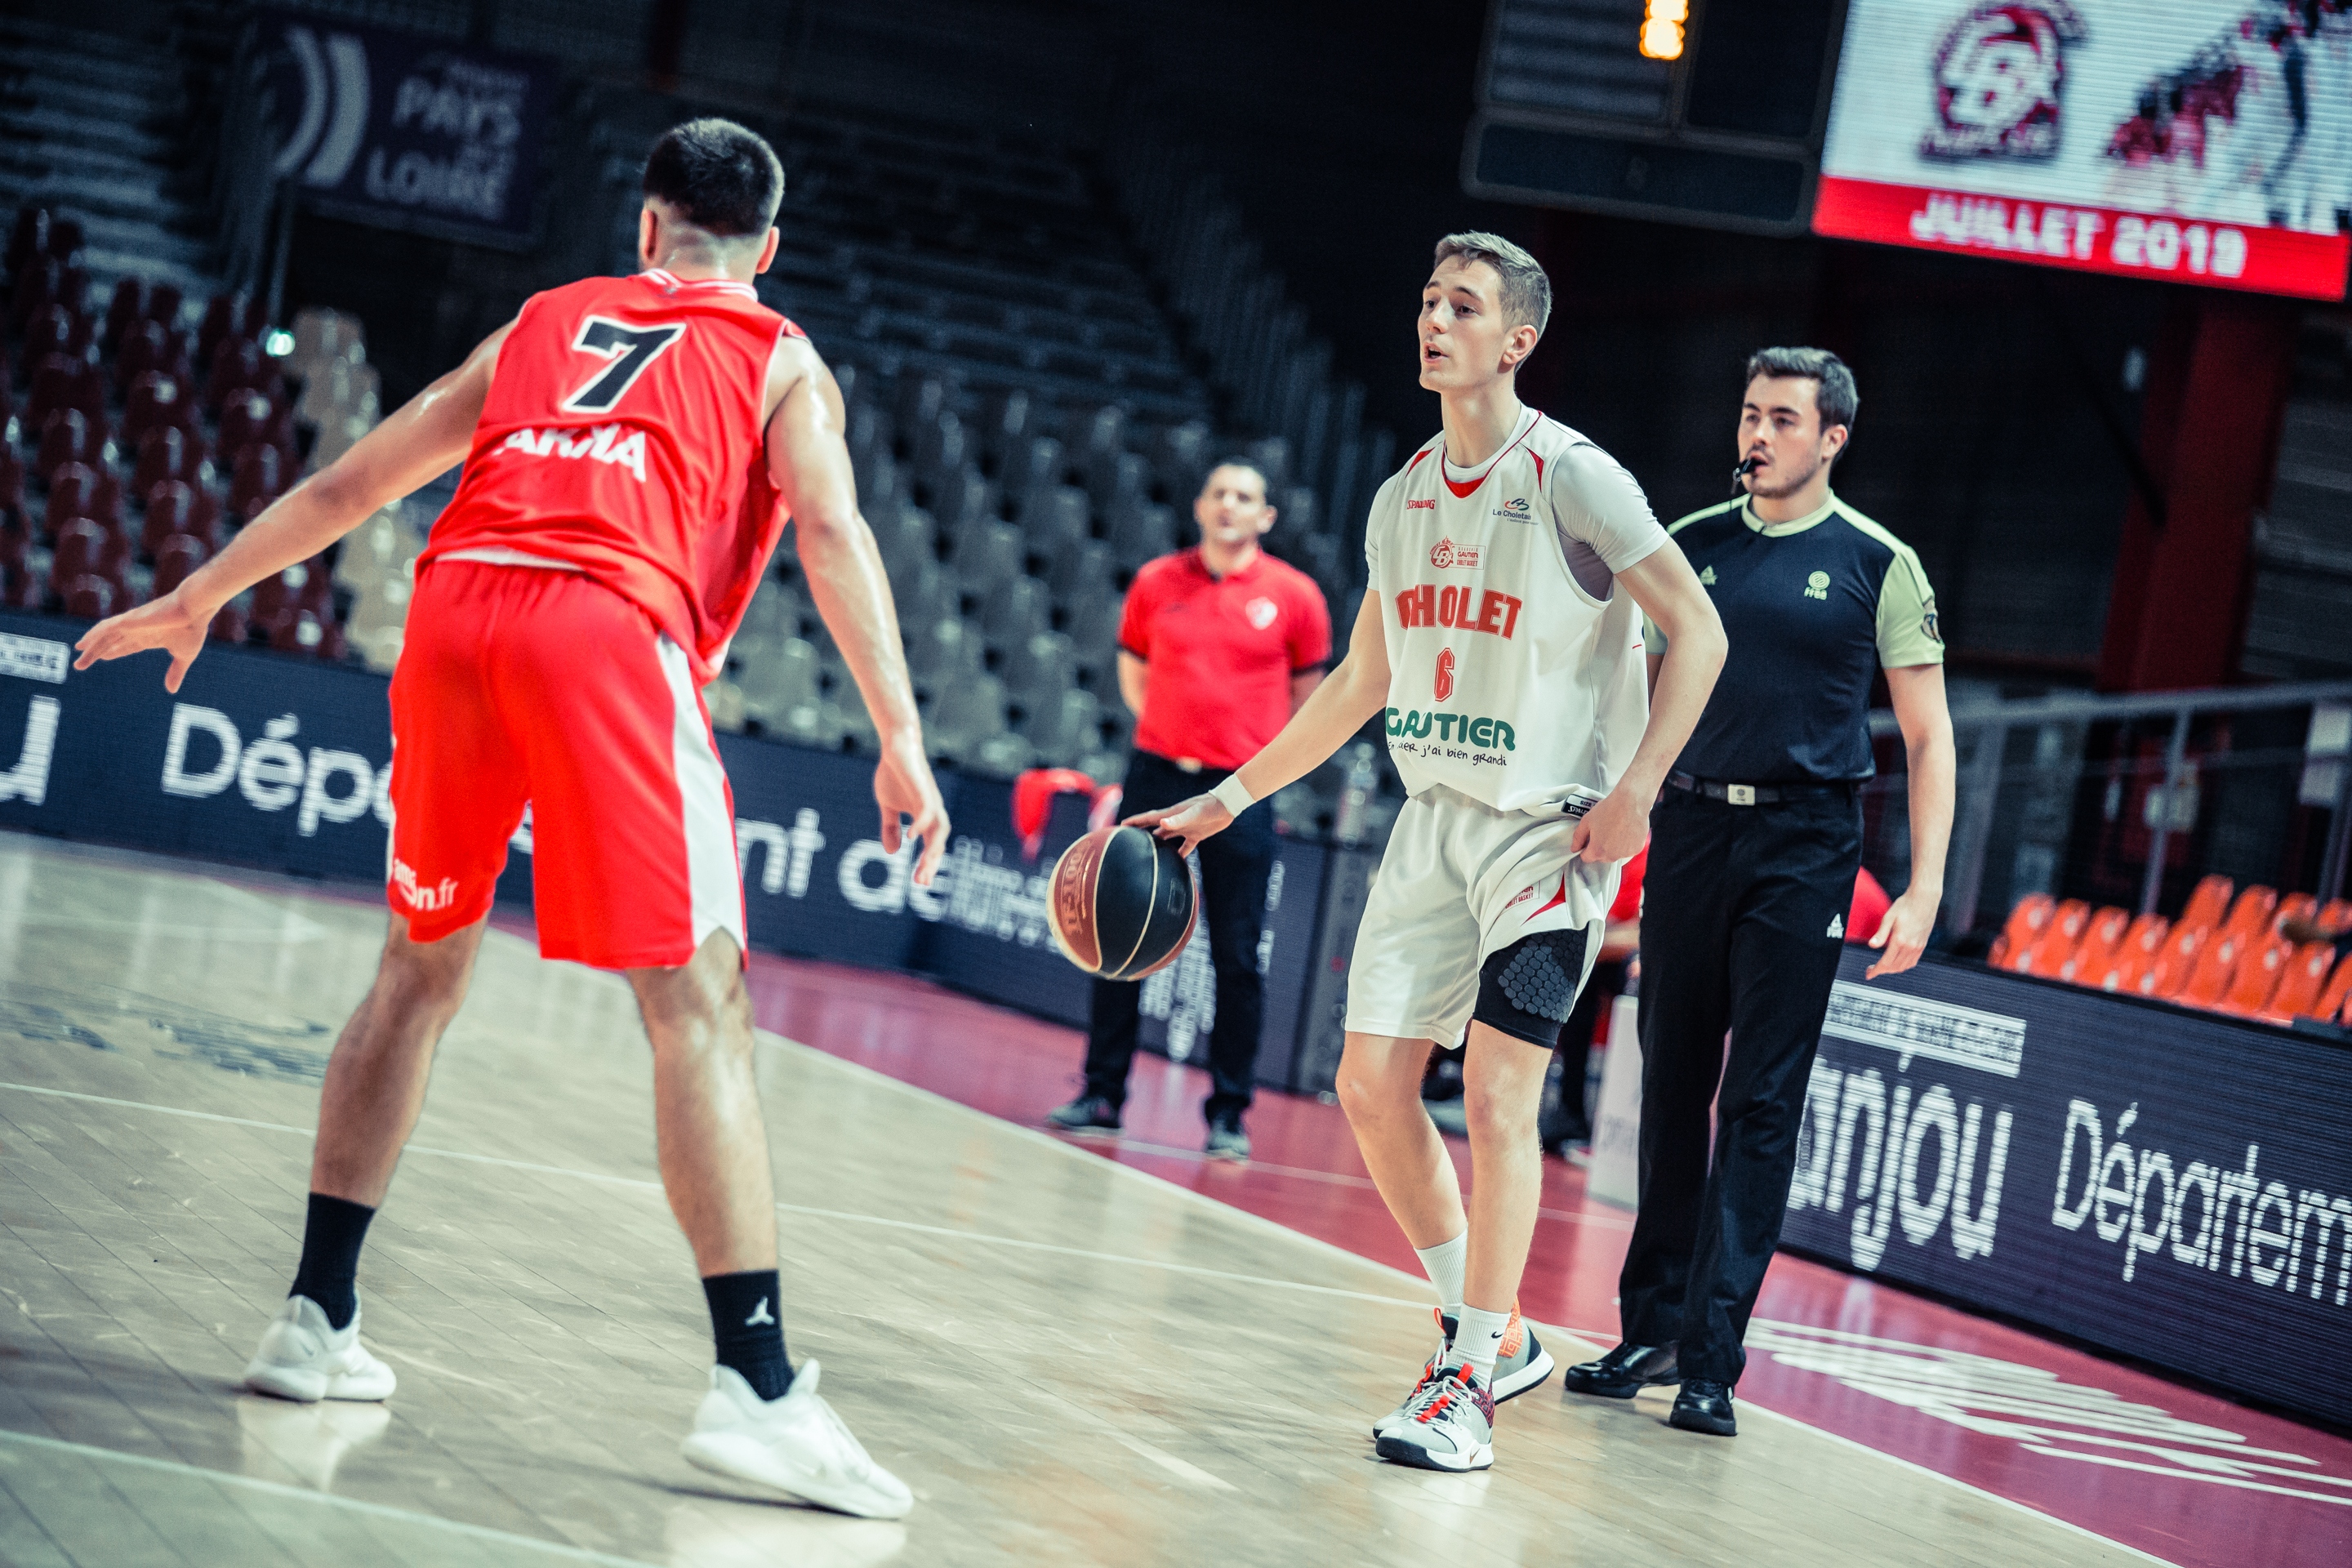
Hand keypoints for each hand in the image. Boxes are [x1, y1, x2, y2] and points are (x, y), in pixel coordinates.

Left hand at [72, 587, 213, 691]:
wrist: (194, 608)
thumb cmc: (193, 628)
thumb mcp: (184, 656)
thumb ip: (176, 672)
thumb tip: (172, 690)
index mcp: (150, 637)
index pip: (126, 646)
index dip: (114, 652)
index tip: (103, 657)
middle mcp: (138, 630)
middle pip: (111, 643)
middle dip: (96, 653)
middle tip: (80, 664)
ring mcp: (132, 625)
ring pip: (105, 637)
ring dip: (90, 646)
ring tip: (77, 653)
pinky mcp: (128, 620)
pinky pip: (105, 628)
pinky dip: (93, 635)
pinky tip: (83, 643)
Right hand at [874, 729, 949, 885]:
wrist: (896, 747)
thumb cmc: (895, 775)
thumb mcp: (888, 807)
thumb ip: (890, 828)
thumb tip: (893, 853)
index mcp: (926, 817)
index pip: (931, 846)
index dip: (927, 864)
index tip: (920, 884)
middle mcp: (933, 811)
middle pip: (939, 843)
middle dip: (931, 863)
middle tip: (922, 883)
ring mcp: (930, 800)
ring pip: (939, 830)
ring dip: (932, 850)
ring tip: (922, 866)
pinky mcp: (923, 789)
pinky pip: (927, 811)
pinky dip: (921, 825)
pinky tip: (911, 838)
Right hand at [1125, 793, 1230, 856]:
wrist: (1227, 806)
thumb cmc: (1209, 807)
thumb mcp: (1194, 813)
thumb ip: (1178, 819)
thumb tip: (1162, 823)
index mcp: (1171, 815)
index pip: (1148, 818)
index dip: (1135, 821)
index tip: (1121, 825)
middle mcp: (1176, 821)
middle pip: (1154, 827)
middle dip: (1141, 831)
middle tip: (1127, 837)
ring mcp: (1185, 828)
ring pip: (1167, 836)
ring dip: (1158, 842)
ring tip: (1147, 851)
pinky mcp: (1196, 835)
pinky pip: (1185, 846)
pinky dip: (1180, 853)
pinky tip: (1177, 861)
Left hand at [1571, 783, 1648, 863]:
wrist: (1631, 802)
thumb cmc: (1609, 809)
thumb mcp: (1587, 821)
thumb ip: (1578, 837)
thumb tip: (1575, 848)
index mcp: (1597, 851)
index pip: (1586, 858)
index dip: (1585, 849)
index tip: (1588, 841)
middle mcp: (1612, 856)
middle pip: (1601, 857)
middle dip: (1600, 848)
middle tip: (1603, 831)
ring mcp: (1626, 853)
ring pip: (1615, 854)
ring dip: (1614, 847)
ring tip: (1616, 829)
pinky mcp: (1637, 849)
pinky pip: (1628, 850)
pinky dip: (1626, 844)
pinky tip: (1626, 831)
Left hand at [1865, 886, 1938, 978]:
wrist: (1924, 899)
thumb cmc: (1905, 905)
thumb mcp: (1888, 917)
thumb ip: (1880, 934)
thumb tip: (1871, 946)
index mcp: (1900, 940)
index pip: (1886, 963)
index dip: (1876, 971)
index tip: (1868, 975)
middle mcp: (1911, 946)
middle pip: (1894, 967)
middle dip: (1882, 971)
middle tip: (1872, 969)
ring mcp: (1918, 946)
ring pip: (1904, 966)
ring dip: (1892, 969)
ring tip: (1882, 966)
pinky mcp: (1923, 944)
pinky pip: (1913, 961)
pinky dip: (1903, 965)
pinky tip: (1897, 962)